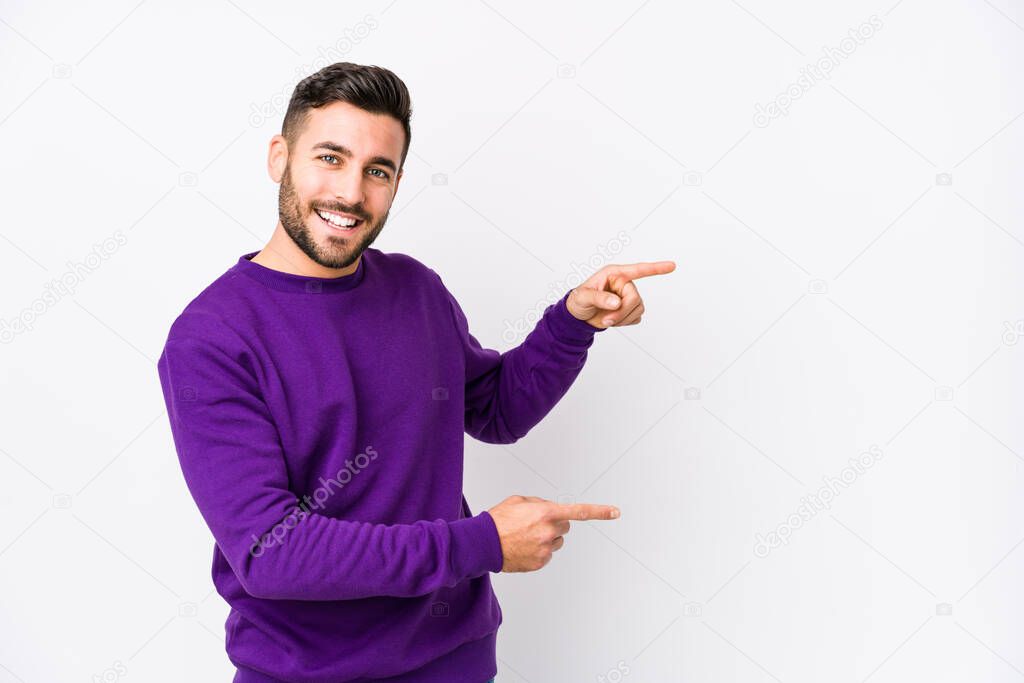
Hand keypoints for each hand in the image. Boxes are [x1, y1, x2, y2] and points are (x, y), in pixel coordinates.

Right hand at [487, 495, 619, 571]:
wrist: (483, 544)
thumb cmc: (498, 521)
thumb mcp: (519, 501)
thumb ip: (539, 503)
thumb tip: (549, 509)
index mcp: (546, 513)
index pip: (579, 512)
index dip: (599, 511)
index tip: (615, 512)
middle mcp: (549, 532)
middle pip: (566, 526)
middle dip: (556, 523)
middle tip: (535, 523)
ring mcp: (545, 549)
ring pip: (557, 541)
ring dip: (547, 538)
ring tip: (525, 536)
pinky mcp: (540, 563)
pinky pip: (547, 554)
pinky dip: (539, 550)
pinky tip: (523, 547)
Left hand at [566, 261, 675, 328]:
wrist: (579, 316)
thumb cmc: (578, 301)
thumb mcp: (582, 297)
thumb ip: (599, 298)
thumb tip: (617, 302)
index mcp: (614, 274)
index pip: (638, 270)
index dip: (655, 268)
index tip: (672, 266)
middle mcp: (624, 283)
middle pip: (635, 298)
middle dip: (622, 312)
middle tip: (607, 320)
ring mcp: (628, 296)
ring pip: (638, 308)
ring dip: (623, 318)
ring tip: (606, 320)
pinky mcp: (630, 308)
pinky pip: (637, 317)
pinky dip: (625, 322)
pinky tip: (613, 320)